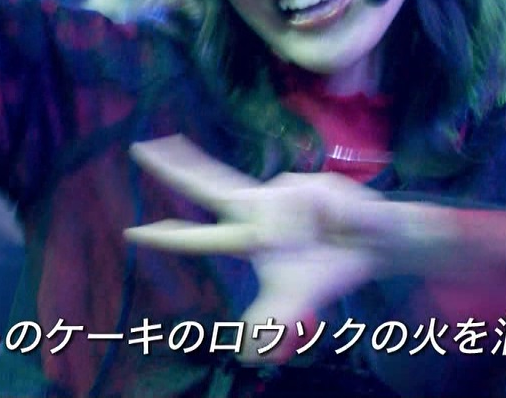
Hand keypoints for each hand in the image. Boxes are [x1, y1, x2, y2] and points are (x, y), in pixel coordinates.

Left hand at [124, 136, 398, 362]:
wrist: (375, 245)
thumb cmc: (328, 270)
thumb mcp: (294, 305)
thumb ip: (268, 325)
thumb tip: (245, 355)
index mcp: (248, 237)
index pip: (199, 238)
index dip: (166, 236)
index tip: (131, 233)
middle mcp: (258, 209)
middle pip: (207, 185)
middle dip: (175, 167)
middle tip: (140, 149)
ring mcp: (282, 192)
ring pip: (281, 207)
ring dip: (309, 230)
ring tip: (332, 240)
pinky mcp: (310, 183)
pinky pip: (318, 209)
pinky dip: (334, 223)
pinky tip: (344, 224)